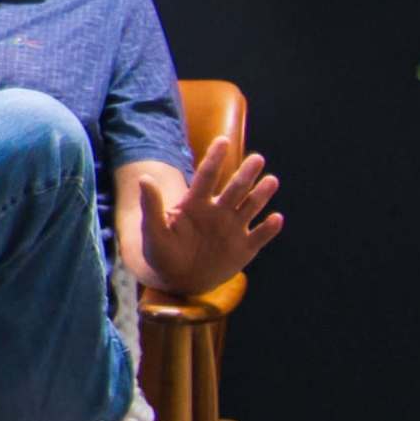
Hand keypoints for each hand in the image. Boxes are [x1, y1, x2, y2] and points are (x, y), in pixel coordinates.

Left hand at [135, 137, 283, 294]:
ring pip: (250, 207)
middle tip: (257, 158)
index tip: (223, 140)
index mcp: (196, 203)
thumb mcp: (153, 231)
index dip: (214, 159)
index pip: (206, 176)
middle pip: (234, 188)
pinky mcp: (244, 249)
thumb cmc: (162, 252)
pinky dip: (268, 229)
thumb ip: (151, 206)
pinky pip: (259, 236)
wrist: (177, 280)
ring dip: (261, 195)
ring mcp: (233, 229)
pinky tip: (276, 218)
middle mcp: (218, 211)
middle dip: (246, 174)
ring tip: (271, 181)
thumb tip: (143, 178)